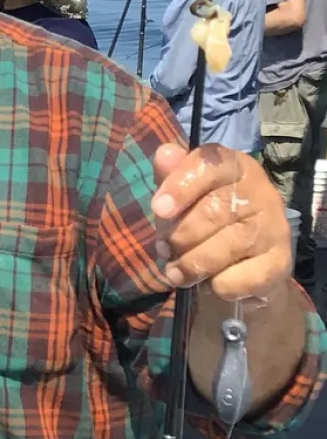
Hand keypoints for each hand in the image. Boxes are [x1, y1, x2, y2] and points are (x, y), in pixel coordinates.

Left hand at [151, 142, 291, 301]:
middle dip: (178, 236)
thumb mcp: (182, 197)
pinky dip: (216, 285)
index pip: (209, 165)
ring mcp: (274, 227)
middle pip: (211, 212)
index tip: (158, 209)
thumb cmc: (203, 222)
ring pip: (223, 248)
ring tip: (177, 272)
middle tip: (165, 249)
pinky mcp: (280, 263)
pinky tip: (212, 281)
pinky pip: (237, 279)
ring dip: (190, 265)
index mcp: (234, 167)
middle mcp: (261, 192)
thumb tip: (164, 154)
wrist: (243, 267)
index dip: (181, 186)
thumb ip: (170, 176)